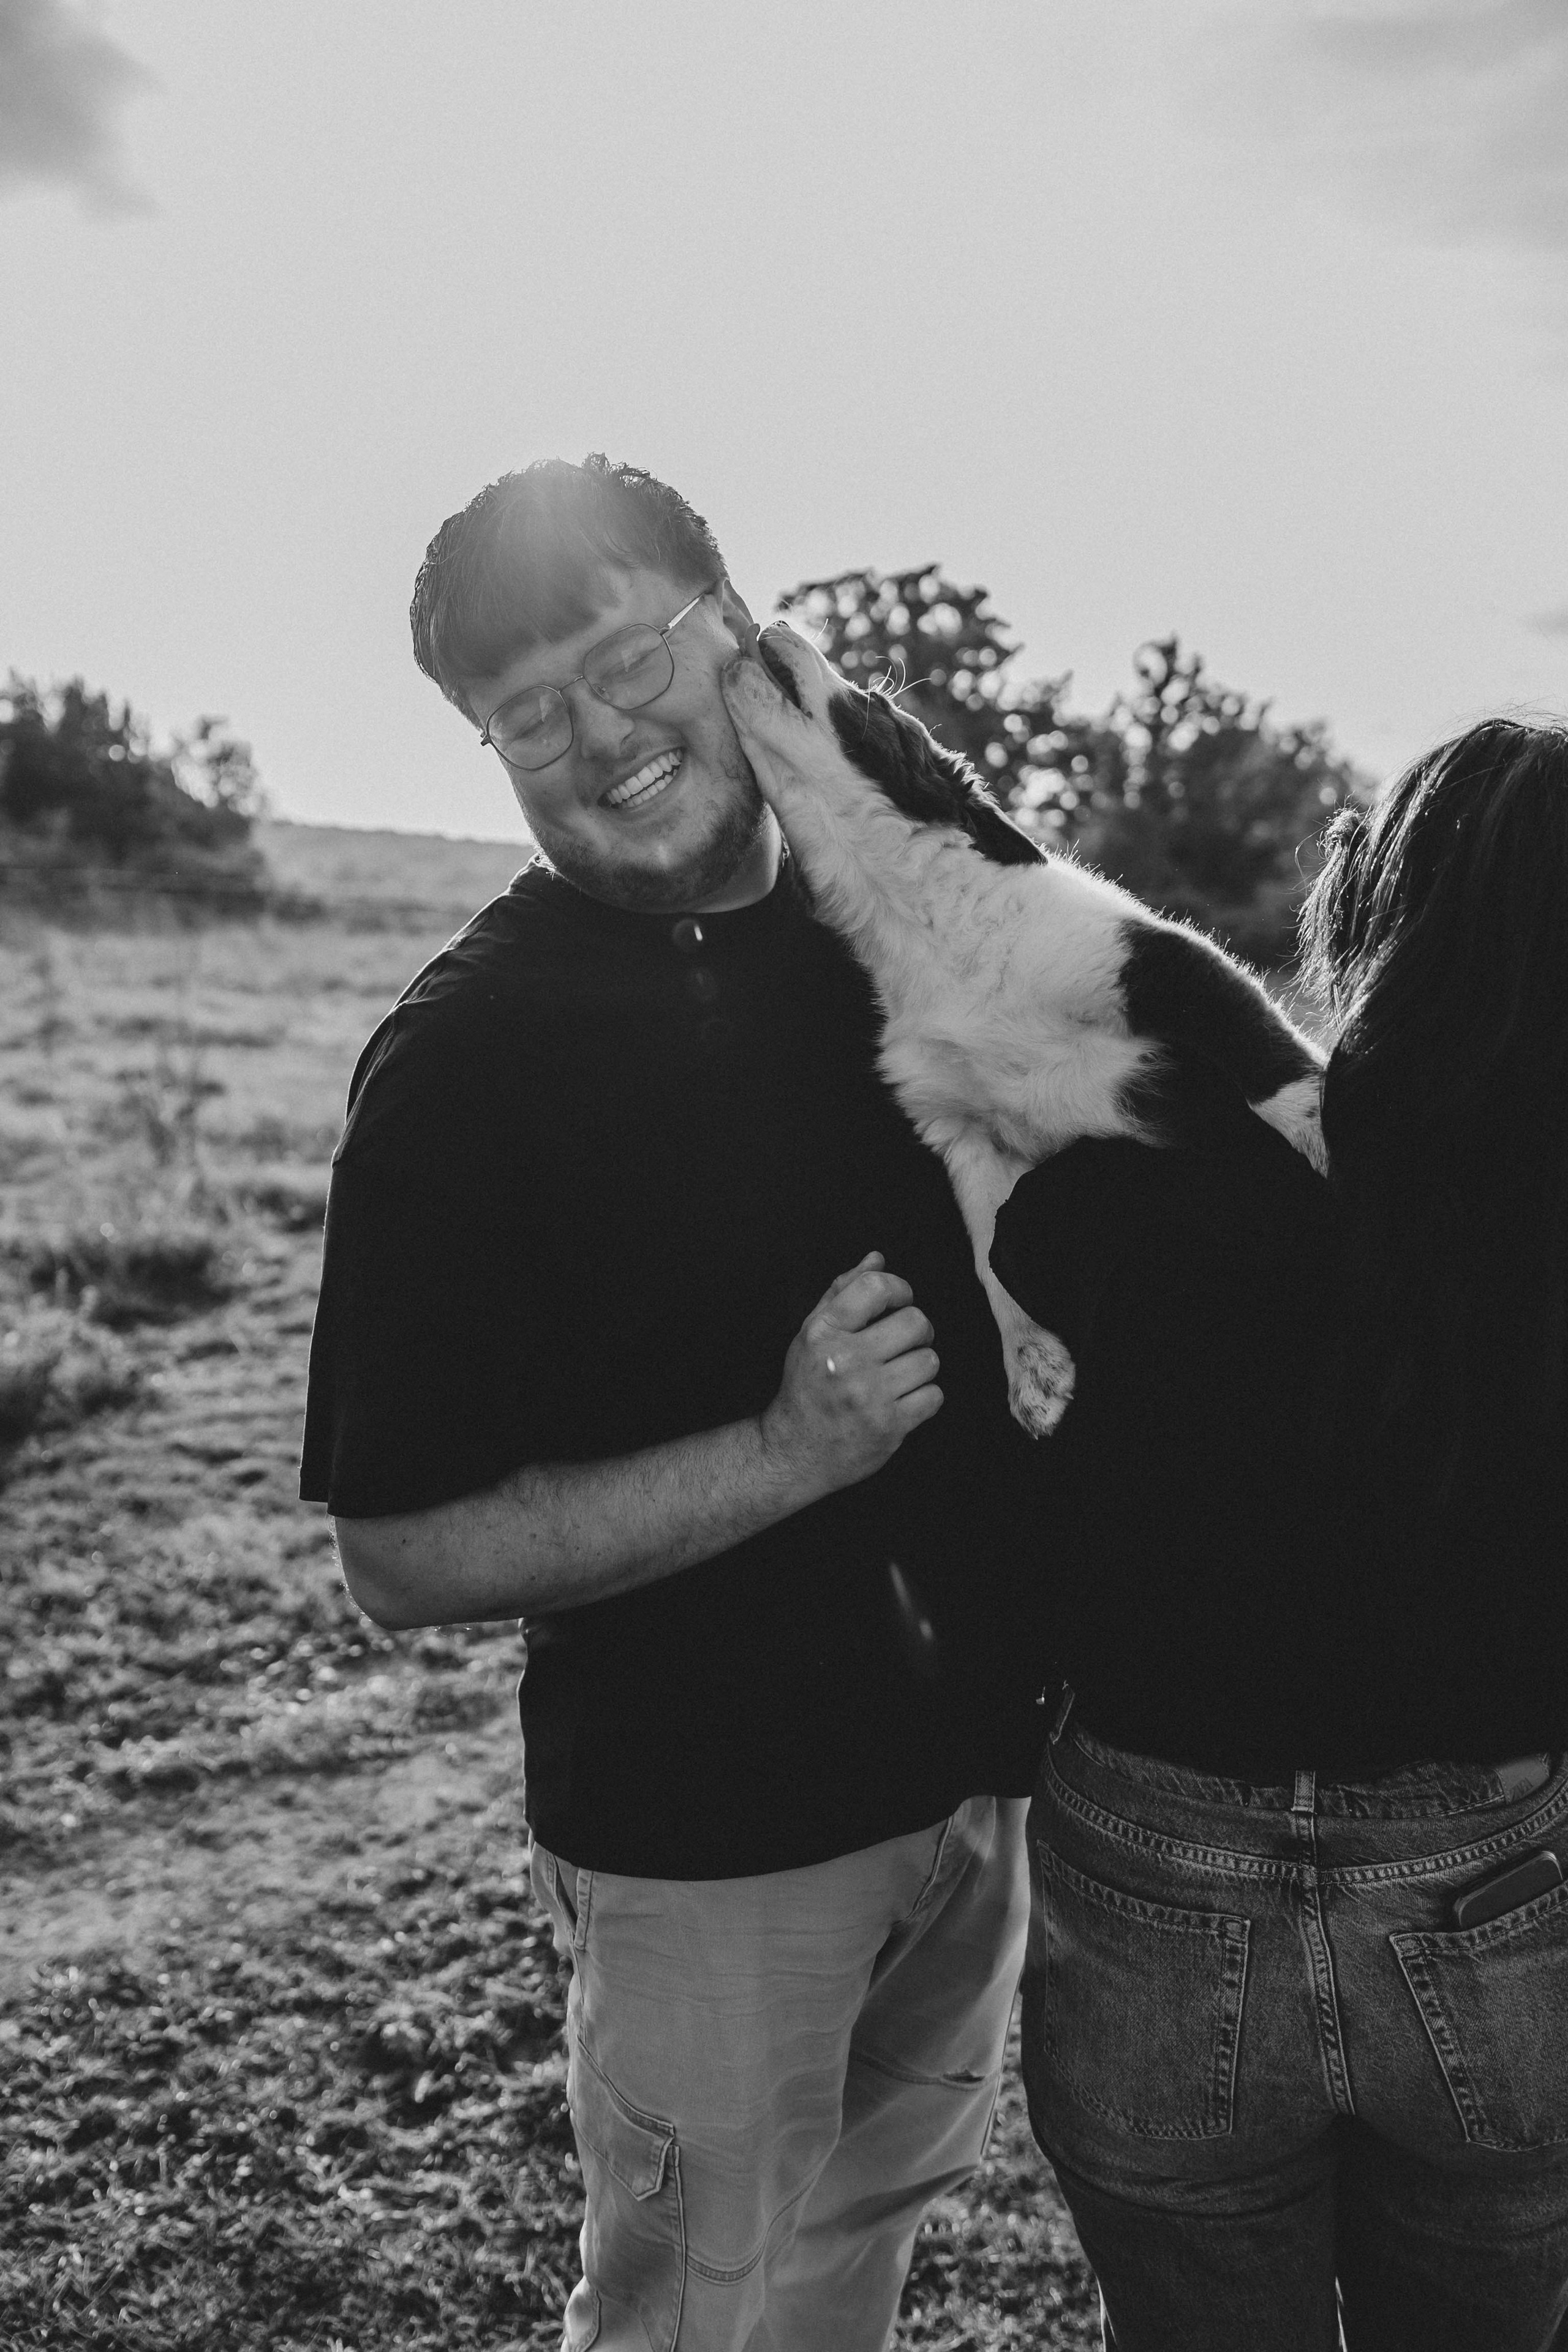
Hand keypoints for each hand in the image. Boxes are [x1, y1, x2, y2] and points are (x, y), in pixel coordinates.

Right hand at [760, 1252, 942, 1500]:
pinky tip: (902, 1400)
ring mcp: (868, 1395)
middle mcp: (845, 1361)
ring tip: (900, 1375)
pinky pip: (934, 1396)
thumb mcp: (812, 1334)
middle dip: (918, 1330)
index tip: (899, 1301)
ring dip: (921, 1366)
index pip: (876, 1287)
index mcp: (823, 1332)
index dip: (900, 1289)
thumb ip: (843, 1292)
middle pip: (915, 1322)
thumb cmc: (807, 1387)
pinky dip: (924, 1398)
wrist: (794, 1451)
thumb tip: (877, 1258)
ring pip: (929, 1360)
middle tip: (905, 1342)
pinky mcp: (888, 1426)